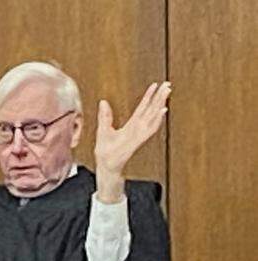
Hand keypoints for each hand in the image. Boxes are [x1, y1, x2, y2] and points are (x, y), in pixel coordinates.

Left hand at [93, 81, 170, 202]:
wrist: (106, 165)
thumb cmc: (105, 150)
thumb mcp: (103, 129)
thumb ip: (105, 116)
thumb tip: (103, 101)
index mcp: (131, 125)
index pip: (142, 107)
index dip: (149, 96)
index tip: (156, 85)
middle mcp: (138, 128)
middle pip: (151, 109)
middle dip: (160, 97)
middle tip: (168, 84)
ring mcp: (140, 134)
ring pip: (153, 116)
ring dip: (160, 105)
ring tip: (167, 94)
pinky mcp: (138, 141)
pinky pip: (150, 129)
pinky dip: (156, 120)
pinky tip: (162, 111)